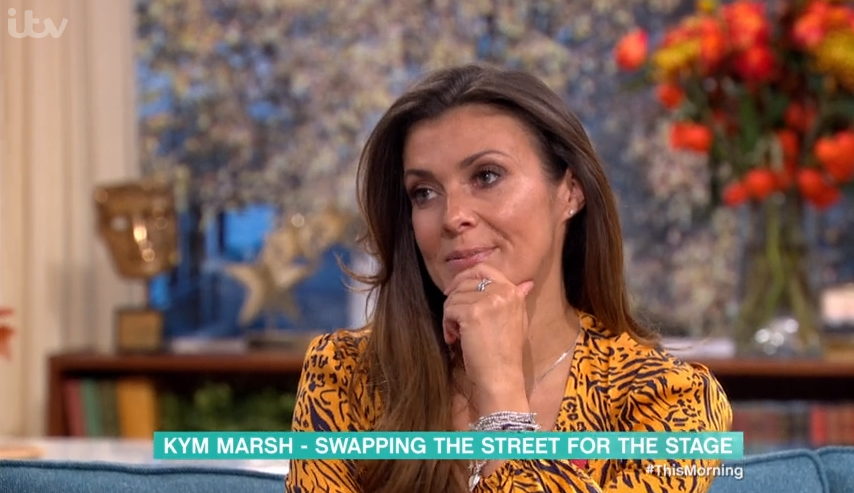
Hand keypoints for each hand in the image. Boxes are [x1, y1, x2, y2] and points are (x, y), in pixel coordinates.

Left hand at [442, 264, 533, 408]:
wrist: (502, 376)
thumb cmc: (506, 353)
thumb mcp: (518, 321)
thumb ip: (517, 299)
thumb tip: (527, 282)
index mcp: (513, 292)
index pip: (484, 269)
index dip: (465, 277)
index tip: (454, 291)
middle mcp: (502, 292)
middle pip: (465, 282)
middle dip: (454, 298)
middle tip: (452, 318)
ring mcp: (487, 301)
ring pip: (454, 296)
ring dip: (450, 315)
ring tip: (456, 334)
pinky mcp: (472, 313)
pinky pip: (449, 309)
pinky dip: (447, 324)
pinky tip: (454, 338)